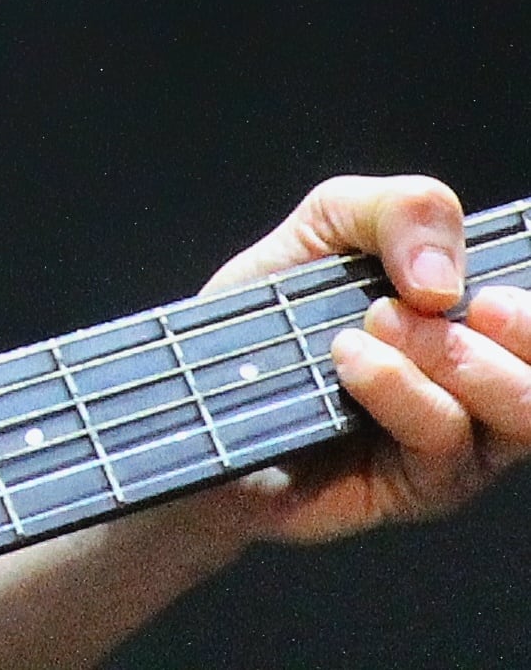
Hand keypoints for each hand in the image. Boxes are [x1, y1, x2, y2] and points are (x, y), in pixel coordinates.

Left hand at [191, 174, 530, 545]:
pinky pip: (445, 441)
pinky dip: (402, 391)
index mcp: (478, 317)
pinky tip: (352, 362)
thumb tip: (443, 276)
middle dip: (521, 331)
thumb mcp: (325, 227)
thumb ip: (394, 212)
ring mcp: (462, 438)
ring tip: (371, 324)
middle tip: (431, 299)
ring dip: (455, 359)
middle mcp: (486, 378)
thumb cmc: (271, 311)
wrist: (198, 398)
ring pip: (520, 411)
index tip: (492, 293)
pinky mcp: (422, 485)